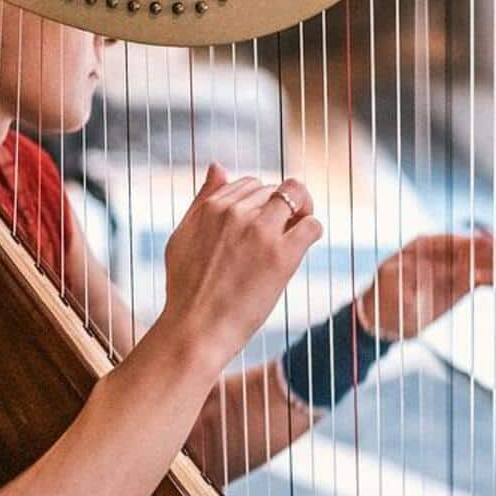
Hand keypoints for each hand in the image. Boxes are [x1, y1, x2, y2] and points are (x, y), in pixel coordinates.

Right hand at [158, 164, 322, 364]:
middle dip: (281, 208)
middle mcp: (236, 212)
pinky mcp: (281, 255)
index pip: (250, 183)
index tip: (261, 224)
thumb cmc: (186, 290)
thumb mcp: (183, 236)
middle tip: (280, 235)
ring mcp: (260, 231)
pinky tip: (301, 249)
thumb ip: (202, 199)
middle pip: (275, 190)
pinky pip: (311, 225)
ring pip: (297, 198)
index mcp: (212, 206)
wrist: (194, 330)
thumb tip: (218, 165)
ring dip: (302, 213)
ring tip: (295, 236)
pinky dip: (312, 232)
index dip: (260, 202)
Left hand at [353, 231, 495, 340]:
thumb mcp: (388, 287)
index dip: (473, 242)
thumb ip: (403, 284)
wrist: (383, 317)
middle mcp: (443, 254)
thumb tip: (415, 287)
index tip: (492, 242)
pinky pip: (486, 282)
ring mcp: (454, 269)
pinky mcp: (461, 285)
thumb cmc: (382, 298)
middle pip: (474, 249)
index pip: (454, 242)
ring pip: (484, 264)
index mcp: (425, 246)